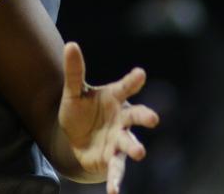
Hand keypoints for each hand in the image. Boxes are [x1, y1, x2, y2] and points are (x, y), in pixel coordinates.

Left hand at [58, 42, 159, 193]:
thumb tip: (70, 45)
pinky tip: (113, 191)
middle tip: (153, 118)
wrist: (73, 140)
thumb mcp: (73, 92)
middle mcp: (122, 119)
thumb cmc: (80, 112)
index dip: (132, 81)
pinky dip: (116, 180)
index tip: (140, 73)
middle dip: (145, 116)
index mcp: (115, 99)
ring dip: (135, 147)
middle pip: (137, 116)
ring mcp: (120, 139)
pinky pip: (117, 170)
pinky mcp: (113, 158)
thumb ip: (74, 71)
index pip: (125, 87)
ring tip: (138, 152)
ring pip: (130, 143)